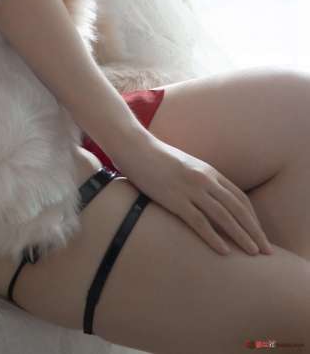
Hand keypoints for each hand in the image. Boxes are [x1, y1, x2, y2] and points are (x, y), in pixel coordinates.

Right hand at [111, 132, 273, 256]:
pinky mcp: (175, 199)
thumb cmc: (155, 157)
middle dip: (255, 231)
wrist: (134, 146)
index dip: (253, 218)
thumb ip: (198, 180)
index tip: (260, 234)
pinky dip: (214, 238)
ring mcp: (190, 189)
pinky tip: (224, 251)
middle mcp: (204, 179)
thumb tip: (208, 199)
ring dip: (241, 236)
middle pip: (238, 208)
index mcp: (208, 171)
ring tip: (253, 253)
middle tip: (266, 250)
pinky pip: (200, 222)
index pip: (239, 198)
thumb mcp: (184, 166)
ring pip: (224, 216)